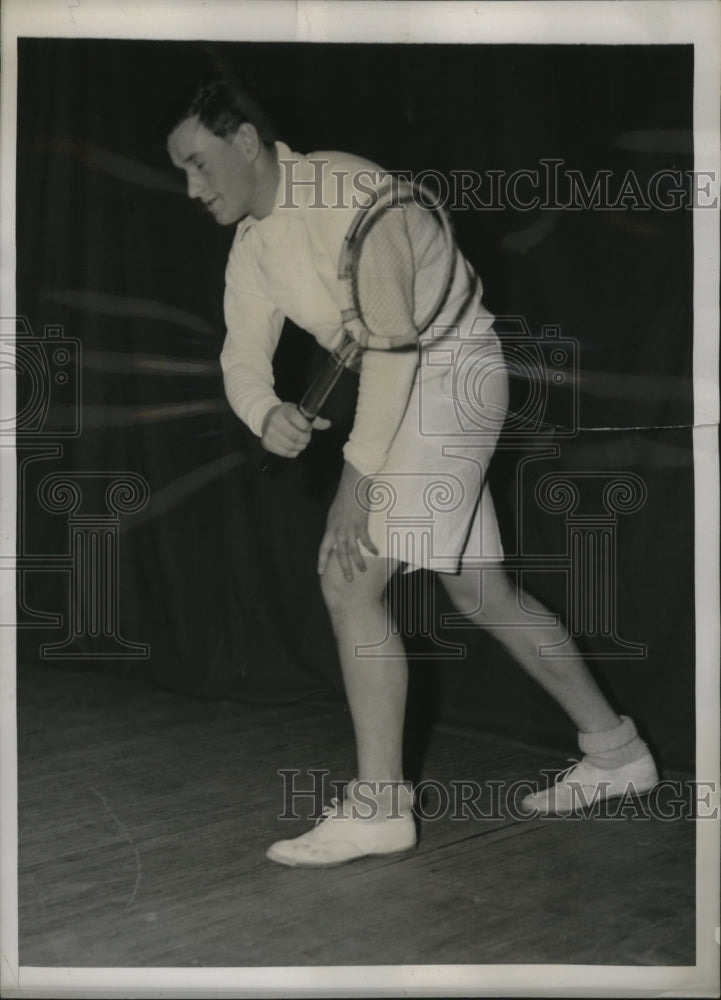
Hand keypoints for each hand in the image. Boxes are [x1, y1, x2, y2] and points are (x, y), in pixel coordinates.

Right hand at [261, 402, 330, 457]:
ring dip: (300, 446)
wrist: (267, 418)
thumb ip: (314, 420)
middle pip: (295, 436)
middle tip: (306, 437)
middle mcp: (275, 421)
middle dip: (305, 439)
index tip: (307, 427)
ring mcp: (270, 433)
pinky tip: (293, 446)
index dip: (307, 427)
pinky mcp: (267, 443)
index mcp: (285, 411)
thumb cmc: (286, 415)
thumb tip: (328, 424)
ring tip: (300, 442)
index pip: (299, 421)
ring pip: (291, 446)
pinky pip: (285, 453)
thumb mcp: (299, 413)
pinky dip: (293, 452)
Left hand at [318, 462, 378, 580]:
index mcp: (330, 527)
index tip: (320, 572)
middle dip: (343, 567)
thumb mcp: (336, 512)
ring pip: (352, 550)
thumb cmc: (345, 496)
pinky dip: (370, 548)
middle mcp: (338, 530)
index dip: (321, 561)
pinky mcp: (361, 524)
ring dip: (358, 562)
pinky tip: (376, 553)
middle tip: (348, 580)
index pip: (323, 548)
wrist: (352, 485)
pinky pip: (365, 540)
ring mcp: (349, 528)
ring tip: (362, 570)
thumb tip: (338, 535)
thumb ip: (336, 525)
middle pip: (339, 553)